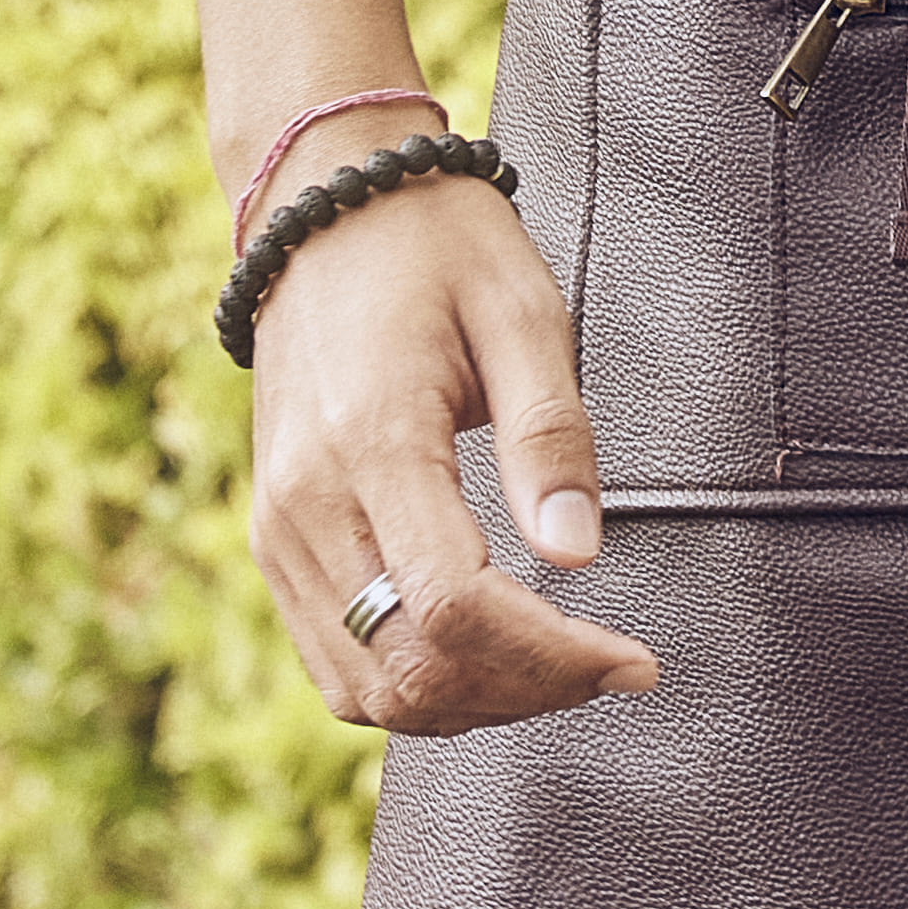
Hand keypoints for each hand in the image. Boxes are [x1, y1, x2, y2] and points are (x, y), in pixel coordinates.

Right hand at [246, 170, 657, 736]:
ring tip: (554, 666)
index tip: (632, 660)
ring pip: (367, 688)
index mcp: (372, 440)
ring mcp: (280, 529)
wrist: (324, 205)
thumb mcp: (521, 311)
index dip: (554, 658)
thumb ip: (551, 435)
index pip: (456, 607)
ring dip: (471, 703)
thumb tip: (579, 554)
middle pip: (409, 671)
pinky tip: (484, 654)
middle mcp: (307, 502)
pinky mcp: (275, 538)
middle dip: (524, 693)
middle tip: (606, 667)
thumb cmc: (432, 244)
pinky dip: (414, 683)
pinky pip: (337, 661)